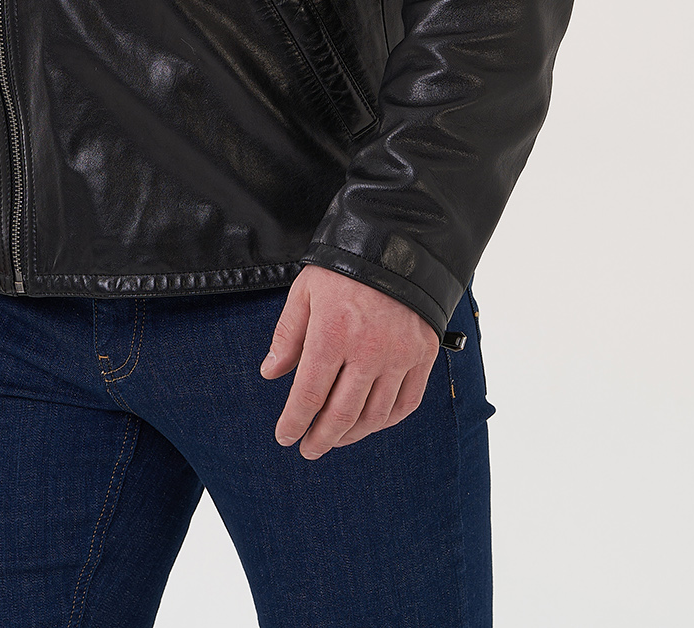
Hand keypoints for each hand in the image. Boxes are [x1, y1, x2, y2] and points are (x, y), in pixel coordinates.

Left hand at [260, 264, 438, 458]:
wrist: (398, 245)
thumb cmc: (344, 268)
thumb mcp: (306, 292)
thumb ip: (288, 334)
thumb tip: (271, 372)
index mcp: (333, 333)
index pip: (310, 394)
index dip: (295, 421)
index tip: (285, 436)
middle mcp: (368, 350)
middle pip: (341, 414)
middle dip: (320, 438)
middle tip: (308, 449)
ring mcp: (399, 355)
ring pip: (374, 416)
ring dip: (351, 435)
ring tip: (335, 439)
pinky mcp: (422, 355)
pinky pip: (406, 404)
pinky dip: (386, 422)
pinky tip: (370, 424)